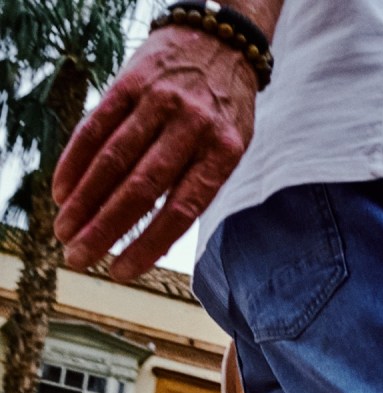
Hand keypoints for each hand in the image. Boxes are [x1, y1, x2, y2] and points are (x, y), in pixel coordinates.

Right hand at [53, 26, 257, 280]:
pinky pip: (96, 126)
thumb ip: (200, 184)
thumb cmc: (224, 109)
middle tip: (79, 257)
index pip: (181, 209)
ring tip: (65, 230)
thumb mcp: (232, 146)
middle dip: (106, 229)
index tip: (120, 271)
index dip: (148, 244)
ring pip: (113, 160)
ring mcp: (159, 102)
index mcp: (224, 151)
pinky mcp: (130, 82)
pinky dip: (75, 162)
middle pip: (141, 188)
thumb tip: (158, 234)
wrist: (218, 40)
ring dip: (84, 201)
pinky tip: (61, 192)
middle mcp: (192, 126)